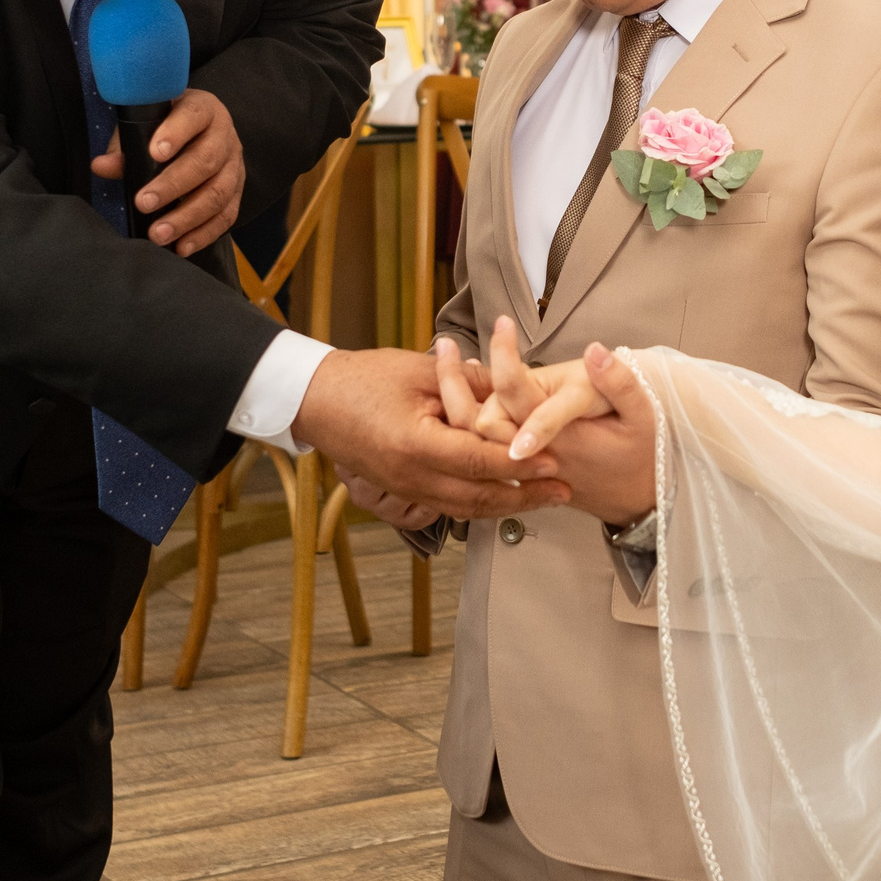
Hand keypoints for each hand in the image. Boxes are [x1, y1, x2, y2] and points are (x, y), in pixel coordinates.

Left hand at [88, 87, 242, 255]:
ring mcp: (234, 165)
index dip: (176, 133)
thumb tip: (102, 166)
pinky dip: (204, 234)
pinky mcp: (238, 191)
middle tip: (144, 203)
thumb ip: (125, 144)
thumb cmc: (167, 126)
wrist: (201, 130)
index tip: (154, 152)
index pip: (193, 115)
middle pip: (206, 161)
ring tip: (158, 234)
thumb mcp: (146, 123)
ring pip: (218, 193)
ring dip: (187, 217)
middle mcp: (224, 136)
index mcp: (203, 109)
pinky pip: (227, 215)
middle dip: (173, 185)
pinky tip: (182, 246)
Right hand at [290, 347, 567, 520]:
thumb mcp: (420, 371)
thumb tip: (515, 386)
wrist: (317, 400)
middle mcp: (411, 478)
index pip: (479, 462)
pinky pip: (449, 505)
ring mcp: (405, 490)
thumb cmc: (365, 379)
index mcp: (415, 446)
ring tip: (543, 499)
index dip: (520, 465)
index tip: (555, 463)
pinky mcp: (402, 491)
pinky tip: (504, 496)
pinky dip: (481, 503)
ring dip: (507, 506)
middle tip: (563, 492)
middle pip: (478, 499)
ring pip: (466, 509)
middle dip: (525, 498)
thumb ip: (469, 382)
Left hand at [460, 318, 655, 525]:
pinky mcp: (521, 468)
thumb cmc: (643, 454)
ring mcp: (527, 463)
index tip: (503, 324)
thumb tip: (597, 351)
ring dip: (457, 398)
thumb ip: (621, 384)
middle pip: (482, 417)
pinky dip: (469, 417)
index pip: (519, 393)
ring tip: (446, 359)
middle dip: (459, 382)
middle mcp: (537, 452)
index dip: (505, 357)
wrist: (639, 498)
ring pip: (476, 435)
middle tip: (445, 343)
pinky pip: (484, 445)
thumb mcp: (644, 418)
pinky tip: (465, 389)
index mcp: (564, 434)